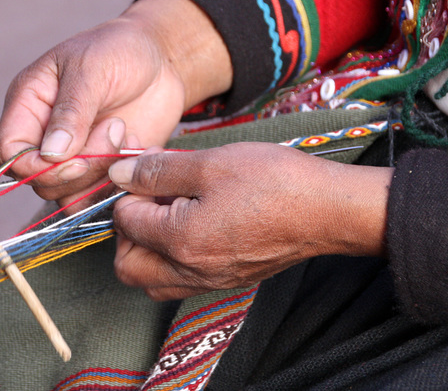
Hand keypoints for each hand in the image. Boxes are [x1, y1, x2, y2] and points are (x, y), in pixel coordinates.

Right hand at [0, 0, 231, 204]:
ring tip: (127, 134)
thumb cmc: (119, 49)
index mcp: (28, 106)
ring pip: (69, 195)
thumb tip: (51, 154)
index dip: (36, 167)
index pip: (10, 154)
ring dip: (102, 175)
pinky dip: (120, 184)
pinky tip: (138, 148)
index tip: (77, 160)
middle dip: (81, 168)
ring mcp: (74, 156)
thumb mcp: (91, 69)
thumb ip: (71, 111)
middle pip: (40, 181)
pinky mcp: (102, 169)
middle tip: (116, 128)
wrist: (161, 57)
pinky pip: (99, 197)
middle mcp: (45, 137)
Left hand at [109, 144, 391, 300]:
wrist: (328, 211)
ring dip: (145, 251)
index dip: (130, 191)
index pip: (125, 221)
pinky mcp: (228, 281)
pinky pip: (181, 283)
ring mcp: (211, 282)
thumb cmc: (274, 182)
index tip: (147, 172)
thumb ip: (158, 170)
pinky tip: (191, 226)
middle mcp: (191, 272)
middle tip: (147, 200)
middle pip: (128, 266)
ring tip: (166, 214)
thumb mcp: (210, 163)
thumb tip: (118, 174)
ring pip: (152, 281)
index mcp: (180, 241)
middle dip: (126, 231)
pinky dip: (171, 261)